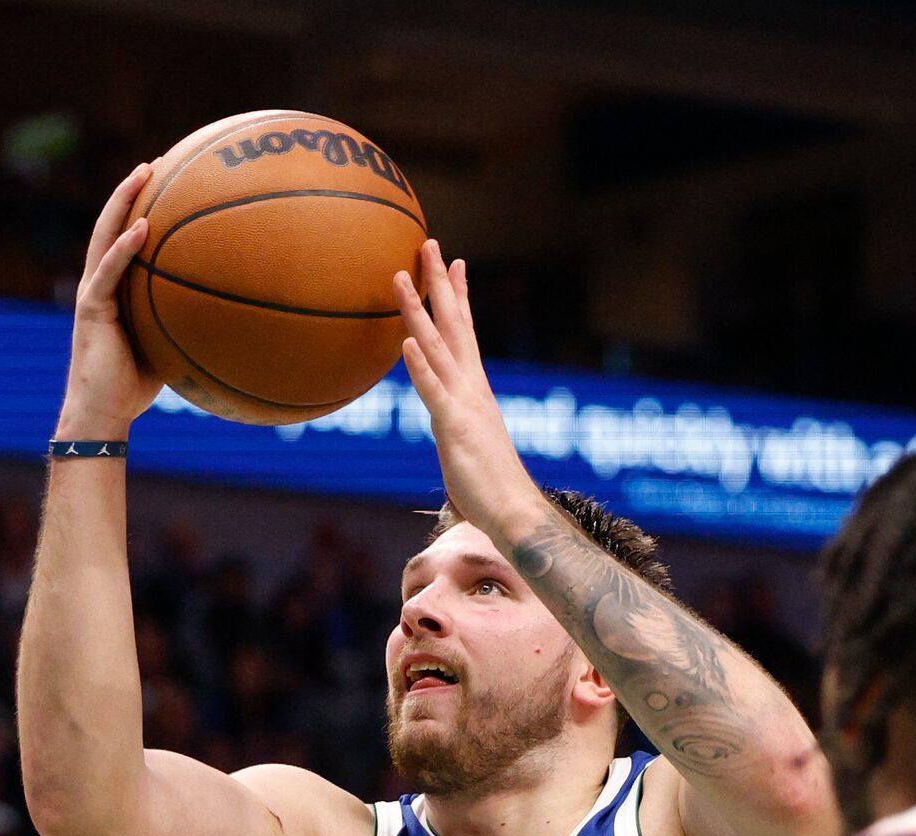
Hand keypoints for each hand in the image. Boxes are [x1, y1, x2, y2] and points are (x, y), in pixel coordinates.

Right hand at [56, 163, 164, 439]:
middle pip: (112, 224)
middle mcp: (100, 282)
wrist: (103, 412)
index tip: (167, 182)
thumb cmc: (134, 386)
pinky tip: (144, 227)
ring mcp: (92, 293)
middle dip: (132, 191)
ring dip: (123, 201)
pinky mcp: (91, 309)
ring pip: (105, 235)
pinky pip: (108, 271)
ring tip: (145, 172)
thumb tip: (227, 316)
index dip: (141, 208)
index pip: (125, 238)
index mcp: (115, 289)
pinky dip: (124, 248)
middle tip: (155, 162)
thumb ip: (184, 322)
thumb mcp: (166, 346)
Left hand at [393, 240, 539, 536]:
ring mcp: (463, 405)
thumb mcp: (469, 452)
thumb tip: (452, 437)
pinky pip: (434, 391)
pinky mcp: (454, 428)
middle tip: (428, 243)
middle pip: (453, 325)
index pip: (465, 334)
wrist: (514, 513)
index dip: (459, 297)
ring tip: (400, 276)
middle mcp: (472, 389)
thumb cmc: (493, 491)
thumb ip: (457, 434)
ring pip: (436, 347)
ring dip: (417, 310)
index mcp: (475, 392)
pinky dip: (420, 365)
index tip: (454, 263)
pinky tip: (407, 342)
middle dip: (440, 283)